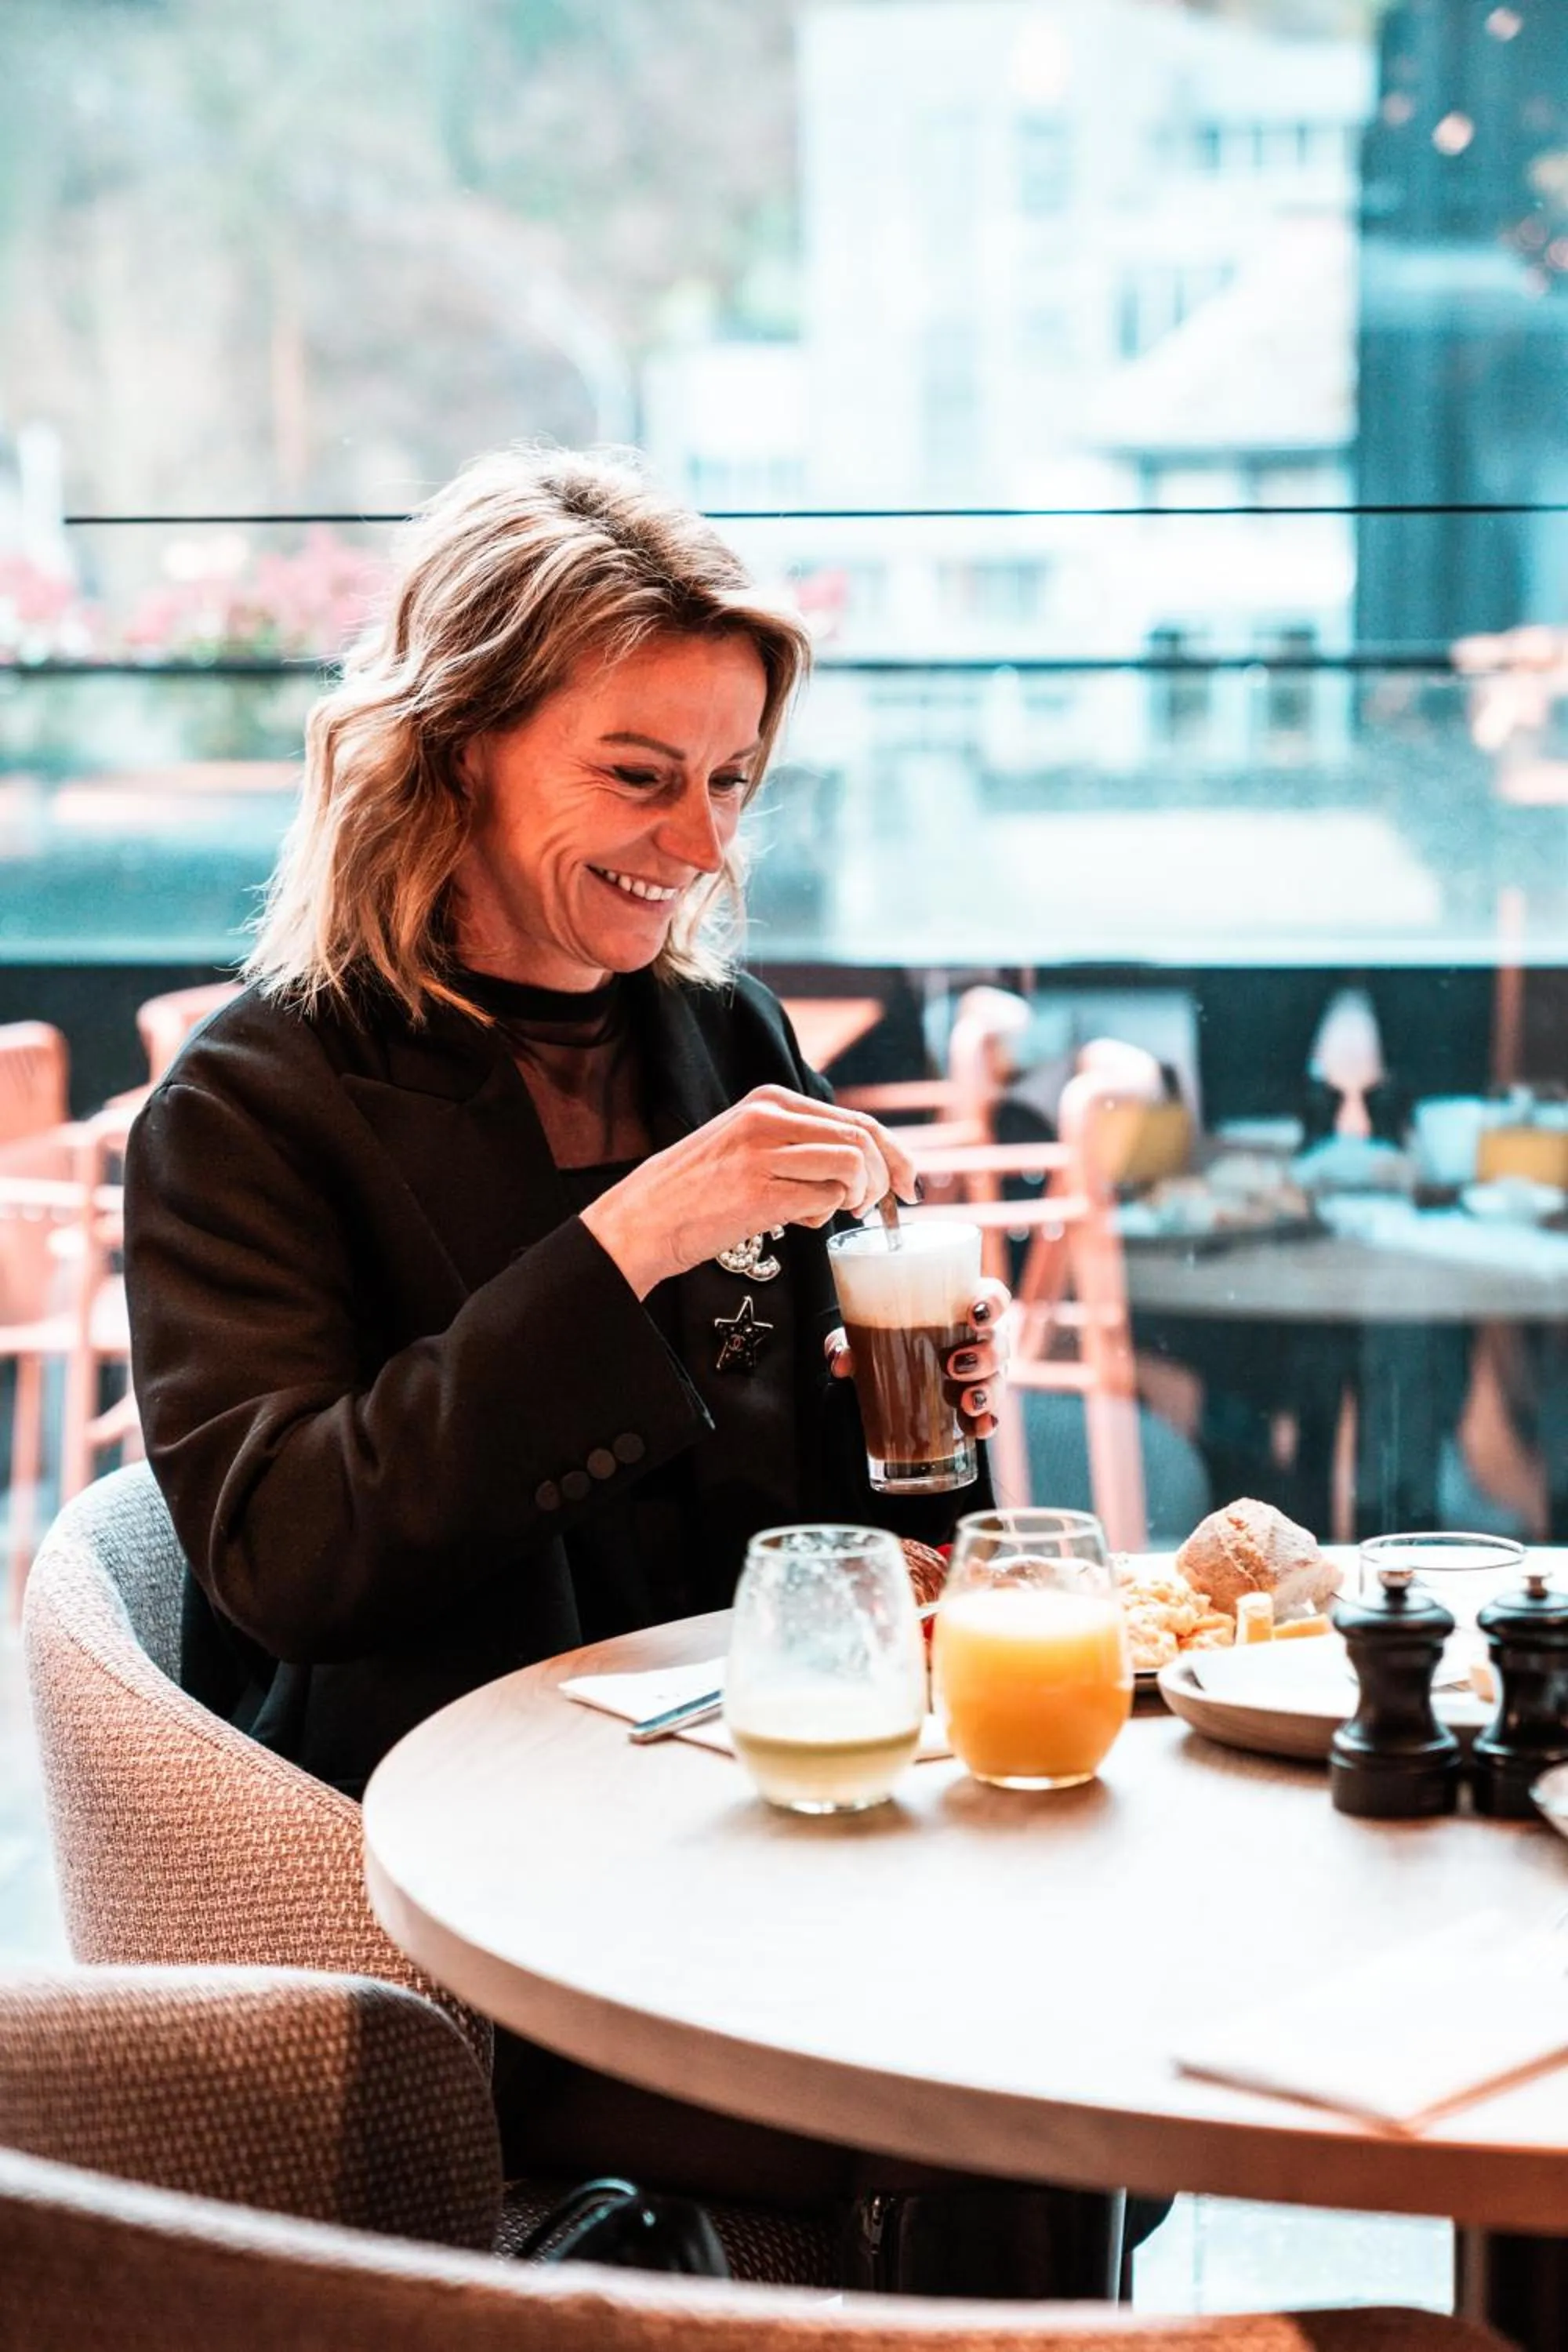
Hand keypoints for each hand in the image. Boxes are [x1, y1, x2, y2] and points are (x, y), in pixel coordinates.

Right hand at [581, 1084, 918, 1298]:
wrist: (642, 1219)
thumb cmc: (696, 1190)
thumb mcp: (744, 1142)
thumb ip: (794, 1141)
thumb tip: (858, 1162)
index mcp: (768, 1100)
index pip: (854, 1120)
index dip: (893, 1153)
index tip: (907, 1182)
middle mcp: (768, 1118)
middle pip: (861, 1139)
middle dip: (886, 1177)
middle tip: (882, 1207)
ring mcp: (763, 1153)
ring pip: (850, 1164)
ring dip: (856, 1197)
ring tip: (833, 1213)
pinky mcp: (760, 1192)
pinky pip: (824, 1198)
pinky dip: (825, 1215)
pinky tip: (800, 1222)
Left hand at [826, 1276, 1011, 1442]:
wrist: (884, 1374)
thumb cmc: (884, 1338)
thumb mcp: (863, 1333)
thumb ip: (846, 1340)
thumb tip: (842, 1360)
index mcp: (961, 1308)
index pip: (993, 1298)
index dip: (992, 1303)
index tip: (974, 1314)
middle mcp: (979, 1339)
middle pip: (999, 1341)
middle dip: (985, 1354)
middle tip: (953, 1364)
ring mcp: (983, 1373)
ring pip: (999, 1378)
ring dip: (988, 1390)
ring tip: (967, 1401)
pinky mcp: (977, 1404)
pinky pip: (991, 1414)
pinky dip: (987, 1422)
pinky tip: (978, 1428)